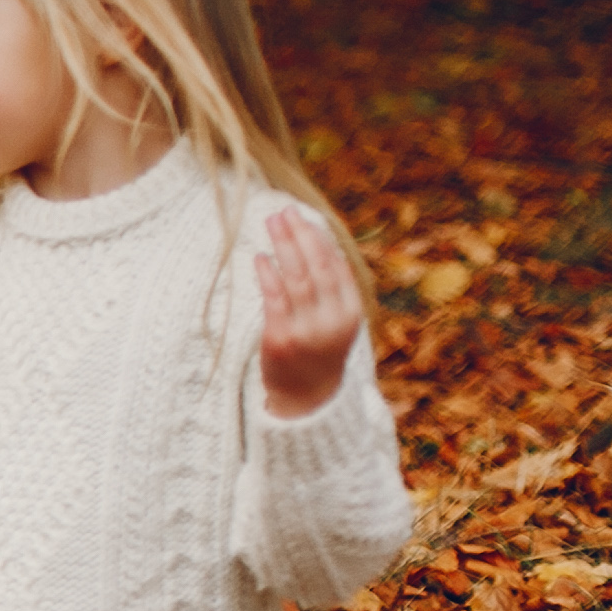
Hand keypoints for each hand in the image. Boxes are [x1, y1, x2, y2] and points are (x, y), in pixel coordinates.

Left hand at [255, 204, 362, 418]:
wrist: (307, 398)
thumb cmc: (318, 352)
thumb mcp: (336, 321)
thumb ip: (331, 289)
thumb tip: (317, 244)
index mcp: (350, 313)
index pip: (336, 267)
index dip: (319, 239)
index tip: (303, 216)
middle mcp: (332, 320)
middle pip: (316, 268)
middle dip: (300, 235)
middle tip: (284, 211)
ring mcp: (306, 331)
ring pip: (295, 279)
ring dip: (282, 247)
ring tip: (271, 224)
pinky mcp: (280, 340)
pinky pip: (273, 300)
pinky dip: (267, 275)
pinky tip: (260, 257)